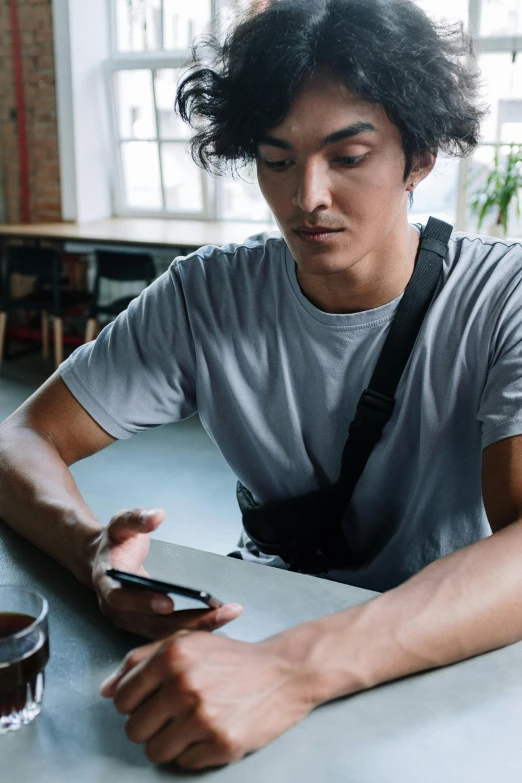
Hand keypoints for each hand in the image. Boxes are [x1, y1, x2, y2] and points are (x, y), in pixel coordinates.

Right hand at [90, 508, 242, 638]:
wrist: (100, 559)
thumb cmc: (113, 541)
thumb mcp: (120, 523)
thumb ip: (137, 519)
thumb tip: (157, 515)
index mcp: (107, 584)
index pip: (122, 599)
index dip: (143, 602)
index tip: (169, 602)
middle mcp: (116, 609)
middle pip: (151, 623)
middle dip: (187, 620)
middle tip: (219, 613)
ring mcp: (130, 621)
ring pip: (162, 632)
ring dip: (195, 627)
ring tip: (226, 616)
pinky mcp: (144, 625)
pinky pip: (167, 632)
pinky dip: (191, 628)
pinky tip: (216, 621)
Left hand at [100, 630, 315, 768]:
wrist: (282, 672)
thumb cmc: (230, 658)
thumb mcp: (186, 643)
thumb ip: (140, 661)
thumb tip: (104, 690)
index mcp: (172, 655)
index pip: (121, 699)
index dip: (133, 704)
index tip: (152, 701)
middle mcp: (184, 684)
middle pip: (134, 729)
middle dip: (151, 725)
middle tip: (176, 713)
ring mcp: (203, 716)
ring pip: (154, 752)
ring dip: (170, 742)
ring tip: (193, 723)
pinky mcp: (221, 743)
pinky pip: (183, 763)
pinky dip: (194, 752)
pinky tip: (212, 730)